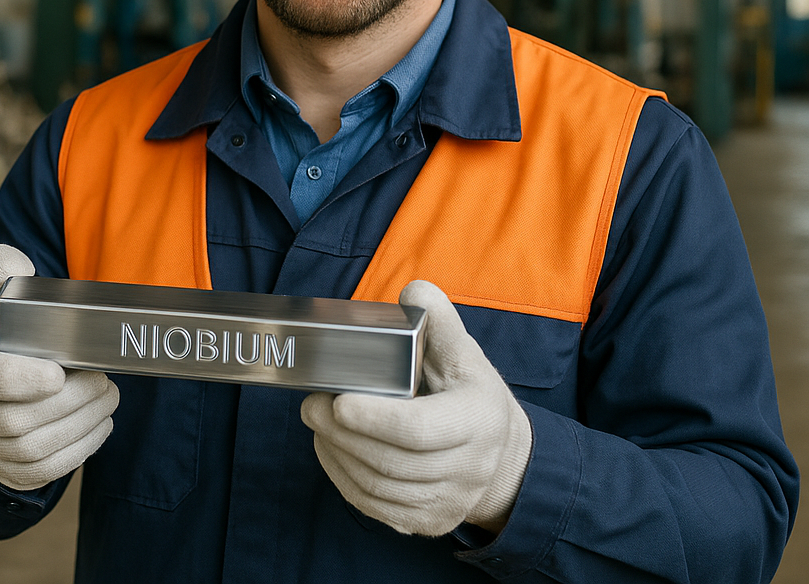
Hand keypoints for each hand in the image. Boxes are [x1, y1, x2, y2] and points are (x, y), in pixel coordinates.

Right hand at [0, 244, 119, 490]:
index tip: (59, 371)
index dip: (18, 380)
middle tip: (104, 380)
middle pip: (12, 422)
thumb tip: (13, 263)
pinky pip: (41, 473)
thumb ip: (5, 273)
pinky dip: (78, 450)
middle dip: (67, 402)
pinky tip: (100, 423)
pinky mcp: (5, 472)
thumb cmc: (8, 337)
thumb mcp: (3, 304)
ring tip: (108, 396)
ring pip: (30, 451)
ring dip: (79, 424)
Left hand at [300, 280, 531, 535]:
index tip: (338, 400)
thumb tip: (414, 291)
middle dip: (341, 434)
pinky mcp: (428, 522)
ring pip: (379, 488)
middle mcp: (467, 469)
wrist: (502, 458)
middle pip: (390, 461)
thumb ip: (439, 320)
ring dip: (338, 455)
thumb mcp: (465, 353)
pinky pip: (376, 508)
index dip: (375, 419)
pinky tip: (332, 450)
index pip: (418, 429)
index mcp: (477, 421)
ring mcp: (448, 502)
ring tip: (317, 423)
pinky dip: (345, 480)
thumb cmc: (472, 396)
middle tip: (311, 406)